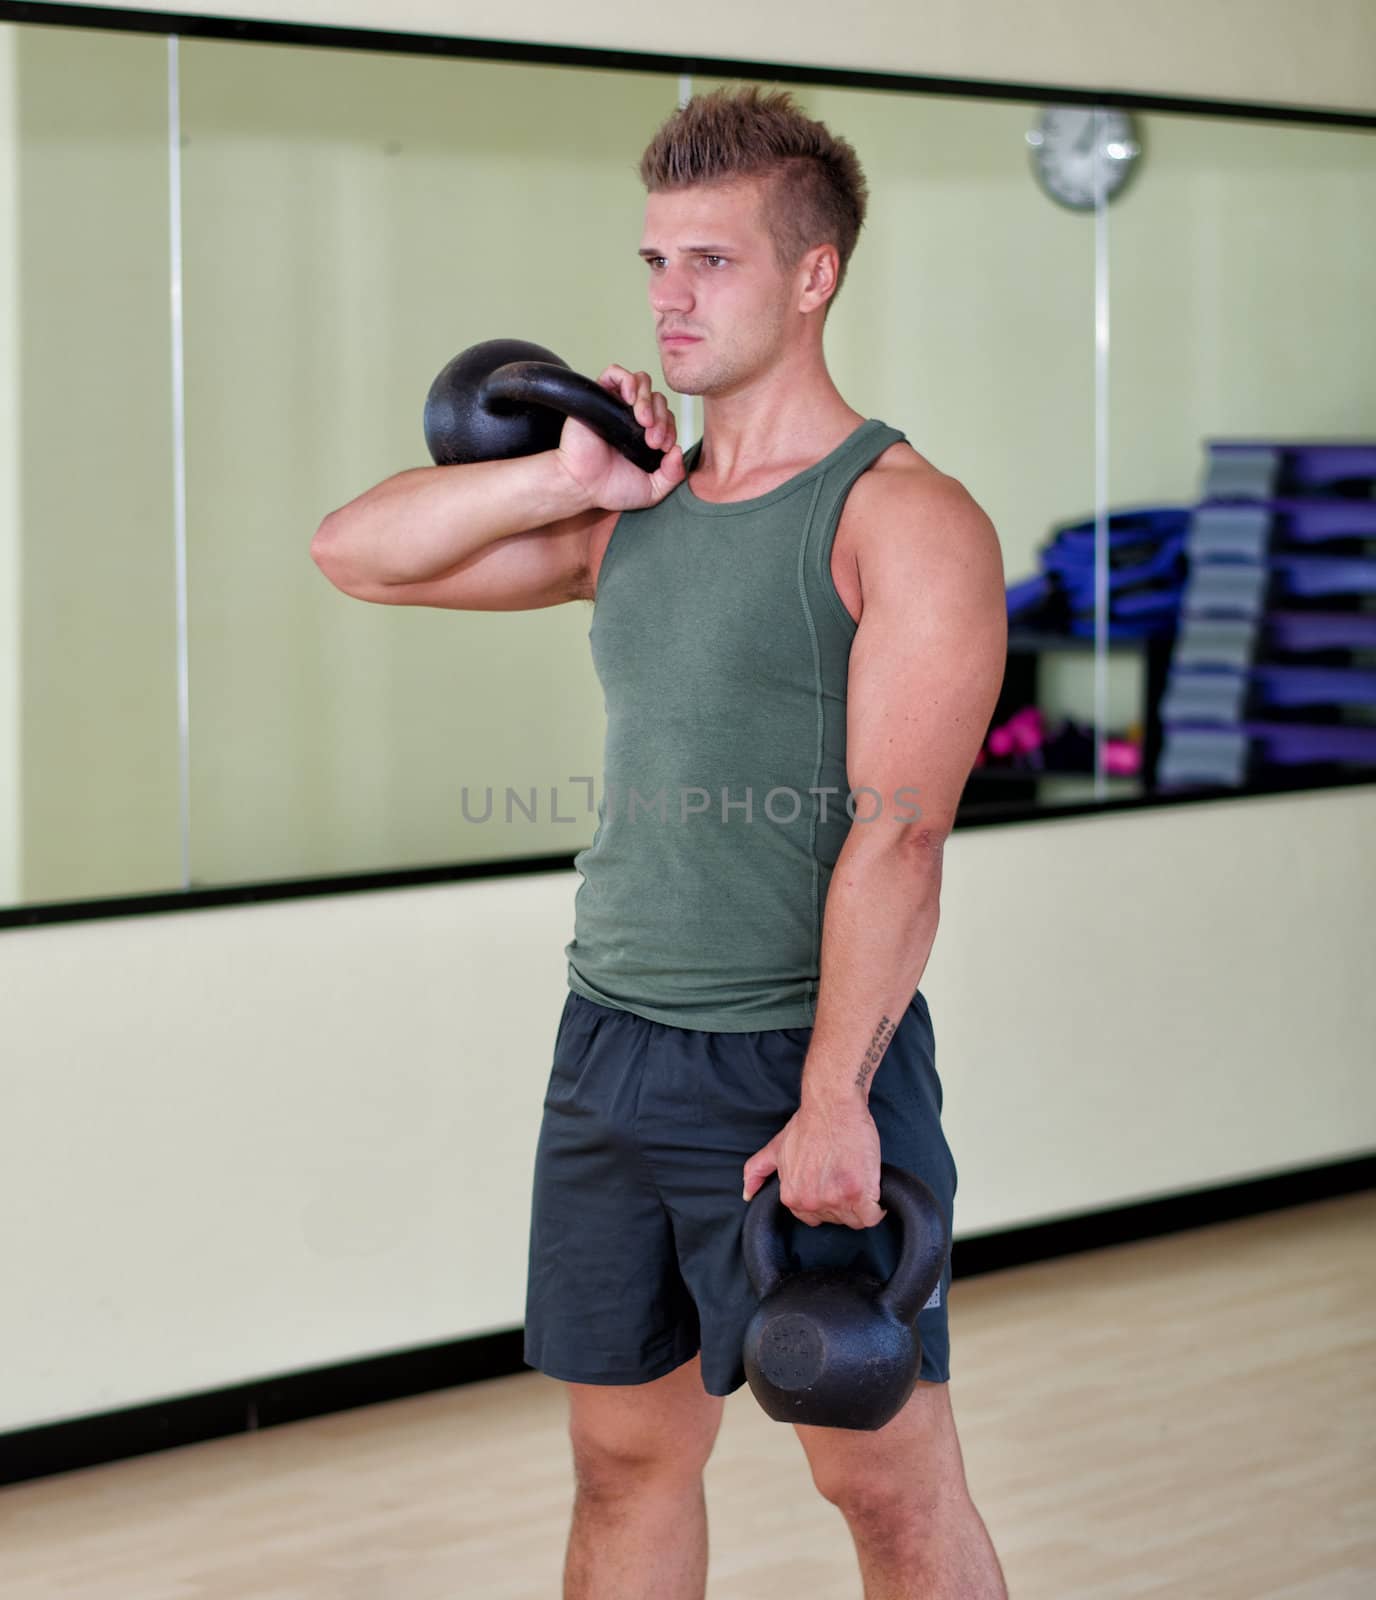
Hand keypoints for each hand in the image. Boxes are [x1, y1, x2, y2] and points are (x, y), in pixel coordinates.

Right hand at [557, 364, 684, 510]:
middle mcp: (632, 417)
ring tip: (643, 421)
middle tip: (653, 440)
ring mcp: (616, 405)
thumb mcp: (652, 490)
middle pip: (658, 399)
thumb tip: (678, 451)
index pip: (667, 417)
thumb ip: (673, 475)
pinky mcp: (598, 397)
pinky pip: (614, 373)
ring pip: (641, 382)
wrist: (581, 486)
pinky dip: (627, 381)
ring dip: (648, 400)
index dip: (671, 429)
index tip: (663, 448)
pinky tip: (630, 401)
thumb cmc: (610, 488)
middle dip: (662, 418)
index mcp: (646, 434)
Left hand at [742, 1096, 885, 1229]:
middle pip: (837, 1219)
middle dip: (843, 1202)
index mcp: (792, 1197)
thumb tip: (747, 1194)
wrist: (832, 1105)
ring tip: (858, 1177)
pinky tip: (874, 1191)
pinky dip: (878, 1207)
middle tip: (845, 1176)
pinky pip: (873, 1216)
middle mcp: (812, 1202)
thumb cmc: (808, 1124)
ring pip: (856, 1219)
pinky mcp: (860, 1193)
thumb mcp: (776, 1148)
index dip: (826, 1200)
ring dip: (861, 1204)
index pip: (815, 1217)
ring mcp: (836, 1199)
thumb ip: (757, 1171)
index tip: (832, 1183)